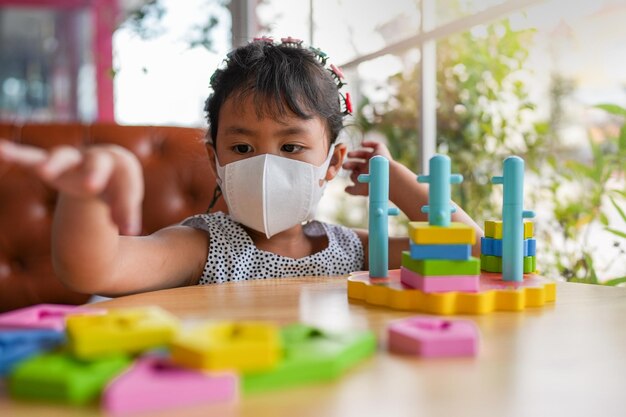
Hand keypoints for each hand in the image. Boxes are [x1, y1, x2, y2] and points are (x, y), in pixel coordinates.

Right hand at [0, 140, 143, 234]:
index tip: (130, 228)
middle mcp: (96, 157)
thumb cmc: (119, 186)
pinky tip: (1, 150)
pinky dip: (18, 155)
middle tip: (92, 186)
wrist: (107, 166)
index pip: (126, 184)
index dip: (127, 206)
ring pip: (62, 157)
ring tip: (44, 172)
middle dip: (94, 173)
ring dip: (54, 163)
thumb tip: (131, 230)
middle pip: (96, 163)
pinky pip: (31, 157)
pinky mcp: (50, 164)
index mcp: (121, 165)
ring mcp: (72, 160)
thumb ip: (127, 213)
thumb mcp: (126, 200)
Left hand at [342, 140, 392, 195]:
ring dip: (356, 154)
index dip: (353, 174)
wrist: (385, 175)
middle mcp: (372, 167)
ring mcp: (376, 158)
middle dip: (351, 165)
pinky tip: (362, 144)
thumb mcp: (360, 190)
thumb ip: (352, 191)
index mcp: (368, 176)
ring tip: (349, 155)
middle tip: (344, 166)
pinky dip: (369, 143)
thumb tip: (345, 189)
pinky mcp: (381, 151)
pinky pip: (375, 145)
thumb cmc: (373, 183)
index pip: (358, 174)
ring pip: (364, 154)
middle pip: (359, 164)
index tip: (351, 176)